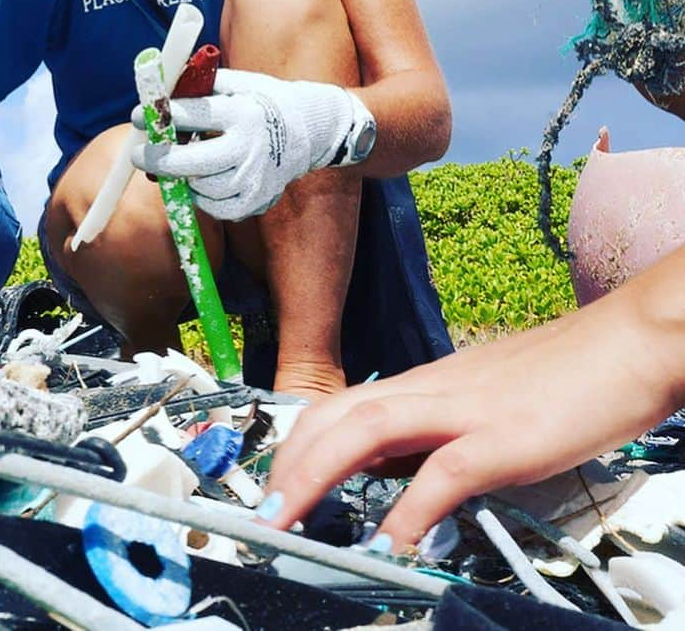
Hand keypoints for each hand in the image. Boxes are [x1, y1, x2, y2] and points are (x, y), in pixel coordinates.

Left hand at [130, 68, 374, 220]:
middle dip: (159, 160)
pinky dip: (202, 197)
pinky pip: (217, 208)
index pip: (193, 116)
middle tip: (139, 156)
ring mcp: (255, 178)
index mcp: (243, 113)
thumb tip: (160, 89)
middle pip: (192, 162)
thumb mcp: (238, 83)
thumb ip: (201, 85)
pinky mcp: (257, 201)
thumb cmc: (264, 102)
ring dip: (182, 178)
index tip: (138, 116)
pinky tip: (200, 182)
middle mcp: (249, 148)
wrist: (310, 131)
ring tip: (177, 165)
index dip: (161, 116)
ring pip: (202, 189)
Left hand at [259, 261, 682, 550]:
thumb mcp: (481, 402)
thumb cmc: (560, 378)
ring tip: (289, 521)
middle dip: (290, 463)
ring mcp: (465, 410)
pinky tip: (389, 543)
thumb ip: (439, 432)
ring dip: (317, 476)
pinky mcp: (504, 437)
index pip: (340, 406)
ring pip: (367, 429)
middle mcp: (431, 391)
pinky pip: (443, 472)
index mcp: (424, 385)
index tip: (275, 485)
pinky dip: (409, 509)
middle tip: (264, 513)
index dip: (298, 444)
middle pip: (337, 414)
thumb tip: (404, 474)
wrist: (624, 346)